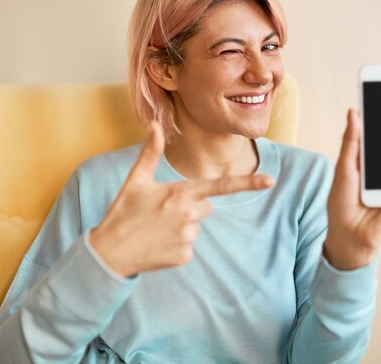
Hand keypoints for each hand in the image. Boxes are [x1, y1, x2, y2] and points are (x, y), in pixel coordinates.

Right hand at [90, 121, 273, 276]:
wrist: (109, 252)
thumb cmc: (123, 212)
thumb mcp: (136, 180)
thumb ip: (150, 152)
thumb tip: (154, 124)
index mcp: (181, 193)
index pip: (221, 186)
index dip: (249, 183)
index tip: (271, 181)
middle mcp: (189, 214)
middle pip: (207, 207)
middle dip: (191, 208)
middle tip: (163, 212)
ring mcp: (188, 237)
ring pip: (196, 226)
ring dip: (182, 226)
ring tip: (157, 229)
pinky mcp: (185, 256)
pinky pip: (189, 246)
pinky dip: (176, 245)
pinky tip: (158, 244)